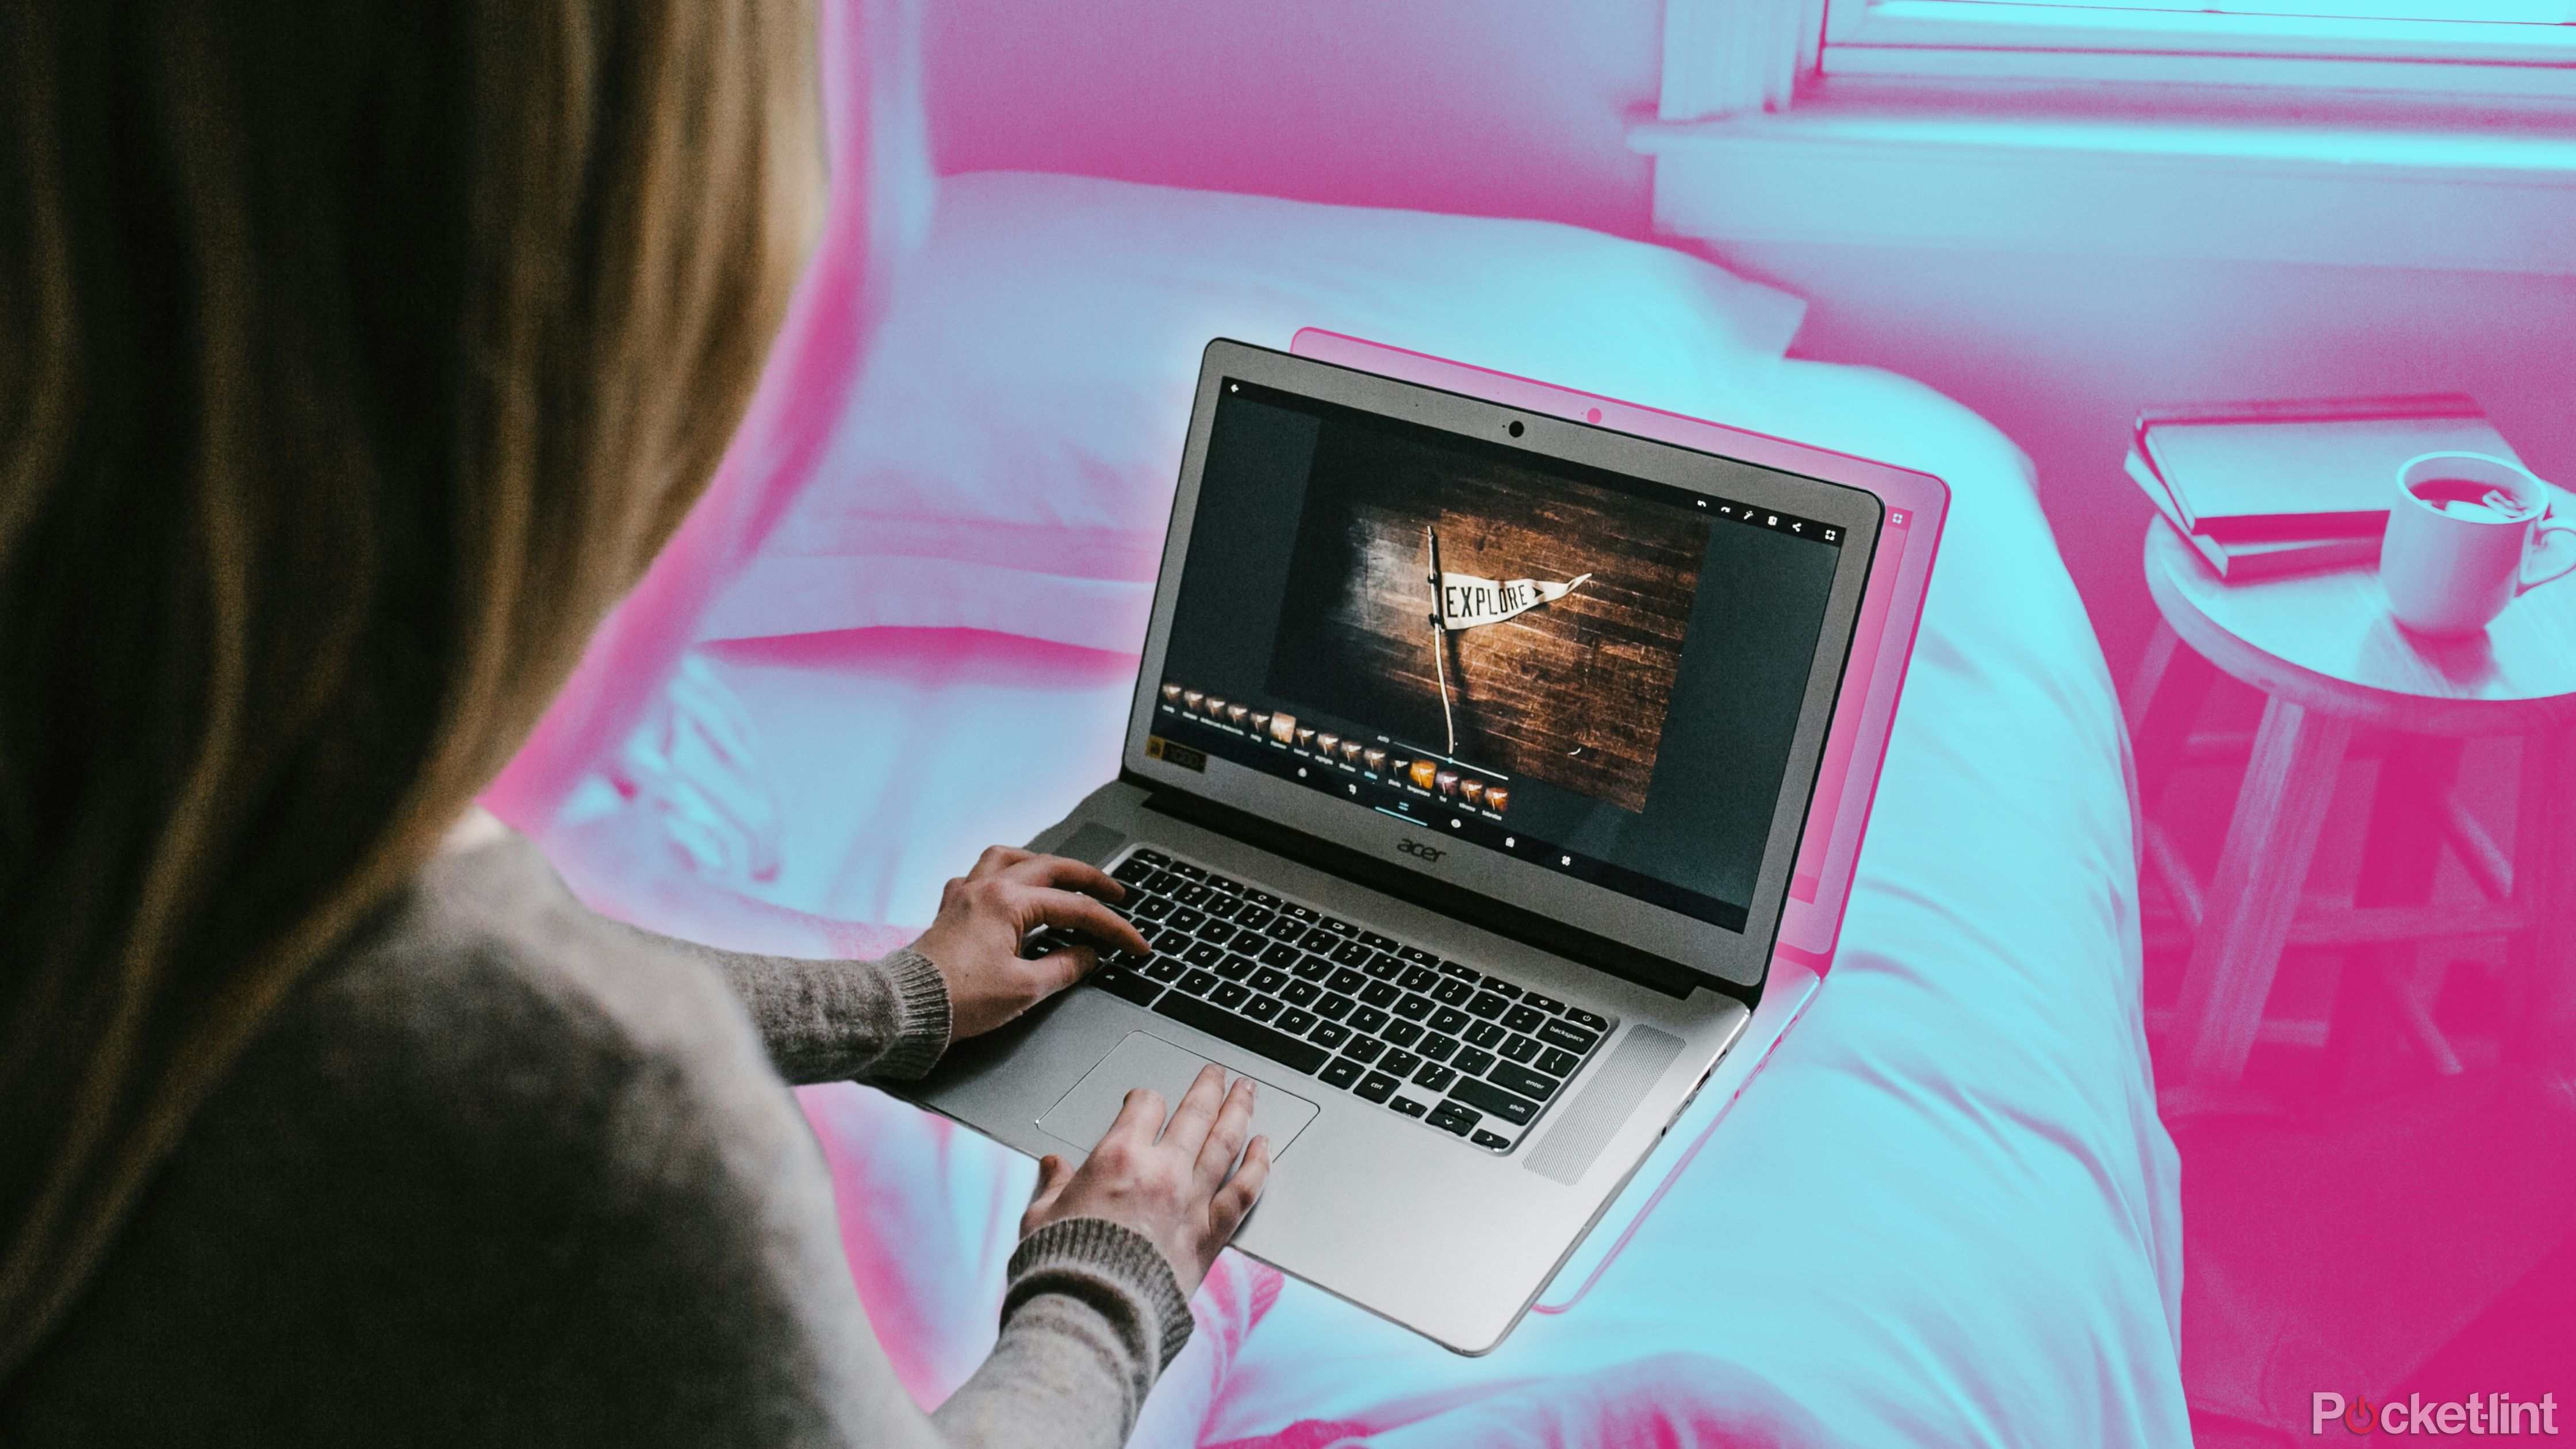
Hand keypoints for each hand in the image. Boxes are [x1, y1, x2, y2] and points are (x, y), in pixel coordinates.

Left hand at [908, 846, 1151, 1039]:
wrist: (906, 1009)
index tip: (1134, 944)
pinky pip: (978, 875)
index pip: (1075, 909)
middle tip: (1115, 891)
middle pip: (1049, 868)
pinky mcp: (950, 910)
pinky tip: (1009, 889)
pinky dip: (1001, 875)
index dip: (1112, 927)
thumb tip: (1088, 956)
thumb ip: (1065, 967)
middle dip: (1088, 879)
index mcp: (1008, 902)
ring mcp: (965, 895)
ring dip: (1041, 863)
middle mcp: (986, 888)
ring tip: (1061, 876)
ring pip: (1009, 858)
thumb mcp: (1025, 989)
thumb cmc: (958, 1000)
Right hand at [1021, 1065, 1271, 1298]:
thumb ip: (1053, 1186)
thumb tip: (1052, 1167)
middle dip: (1207, 1087)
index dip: (1145, 1098)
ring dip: (1239, 1110)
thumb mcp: (1041, 1218)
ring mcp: (1191, 1201)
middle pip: (1194, 1113)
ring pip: (1225, 1141)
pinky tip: (1265, 1147)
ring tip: (1247, 1090)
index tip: (1146, 1100)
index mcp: (1118, 1158)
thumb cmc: (1065, 1269)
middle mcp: (1161, 1171)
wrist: (1095, 1315)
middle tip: (1216, 1073)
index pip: (1144, 1105)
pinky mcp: (1211, 1235)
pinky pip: (1243, 1191)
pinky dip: (1258, 1165)